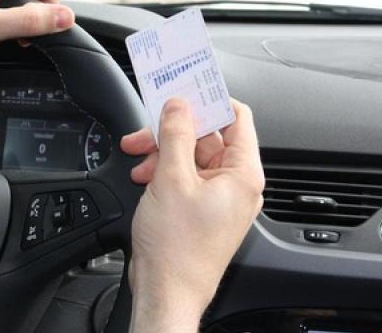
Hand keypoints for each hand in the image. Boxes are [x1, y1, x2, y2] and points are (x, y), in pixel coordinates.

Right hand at [121, 98, 264, 332]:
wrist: (166, 293)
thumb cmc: (177, 250)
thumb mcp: (172, 179)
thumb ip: (176, 134)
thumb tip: (178, 105)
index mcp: (242, 174)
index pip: (237, 117)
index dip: (211, 99)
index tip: (187, 88)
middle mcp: (236, 185)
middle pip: (208, 137)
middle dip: (174, 131)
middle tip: (147, 129)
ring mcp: (219, 199)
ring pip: (192, 157)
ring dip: (164, 152)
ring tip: (139, 158)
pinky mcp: (201, 211)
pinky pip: (186, 178)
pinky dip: (164, 172)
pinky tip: (144, 176)